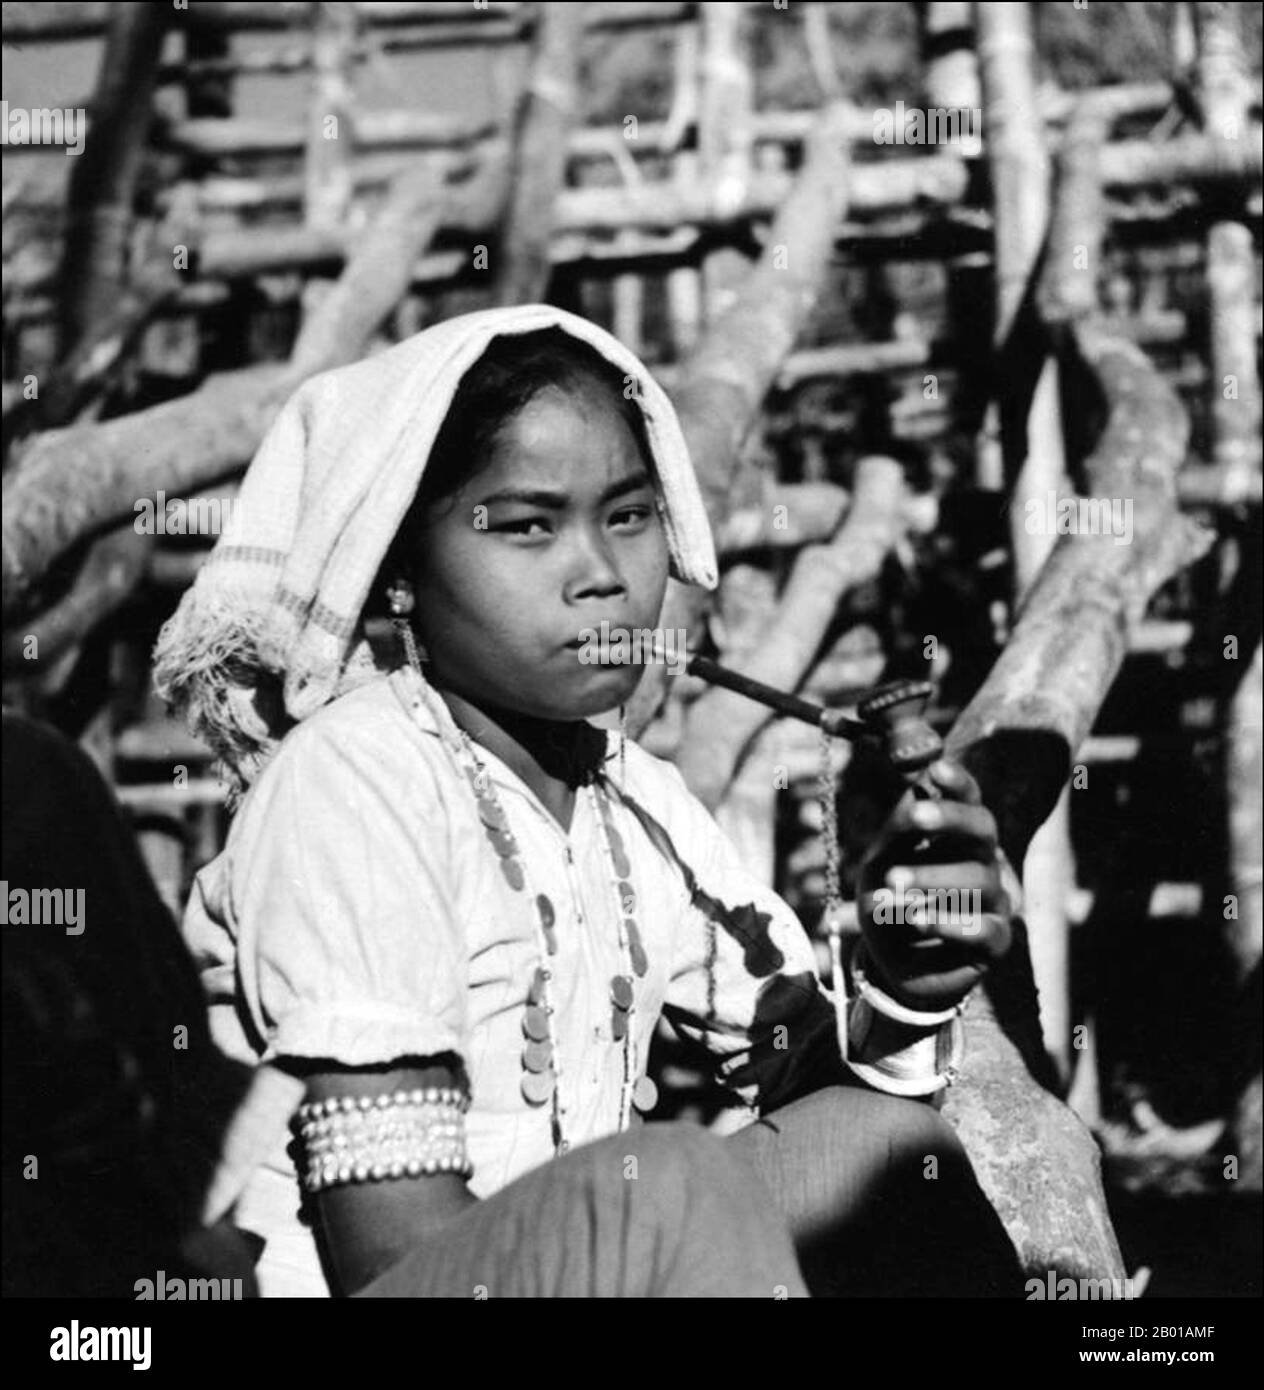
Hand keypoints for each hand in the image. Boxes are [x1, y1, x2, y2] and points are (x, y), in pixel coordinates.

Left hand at [855, 759, 1013, 1009]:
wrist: (893, 966)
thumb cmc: (888, 904)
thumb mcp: (880, 866)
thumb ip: (899, 834)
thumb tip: (917, 790)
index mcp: (955, 838)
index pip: (969, 801)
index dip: (959, 783)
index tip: (936, 768)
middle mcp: (982, 862)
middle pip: (984, 829)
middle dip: (951, 818)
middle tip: (916, 816)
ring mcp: (993, 901)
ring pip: (980, 879)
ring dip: (933, 878)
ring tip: (894, 885)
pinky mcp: (995, 942)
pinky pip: (984, 929)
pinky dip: (948, 923)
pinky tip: (918, 919)